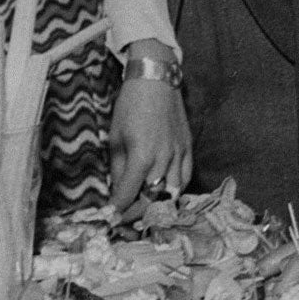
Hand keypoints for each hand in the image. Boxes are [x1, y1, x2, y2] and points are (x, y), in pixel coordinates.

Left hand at [108, 46, 191, 215]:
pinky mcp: (188, 147)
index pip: (128, 194)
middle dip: (137, 213)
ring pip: (172, 192)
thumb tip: (117, 190)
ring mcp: (179, 154)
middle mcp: (163, 159)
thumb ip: (117, 168)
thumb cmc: (130, 106)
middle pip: (152, 199)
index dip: (117, 210)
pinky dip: (175, 190)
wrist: (156, 79)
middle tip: (126, 220)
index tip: (110, 218)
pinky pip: (185, 177)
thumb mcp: (115, 138)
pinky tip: (166, 194)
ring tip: (146, 210)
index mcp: (141, 156)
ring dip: (158, 204)